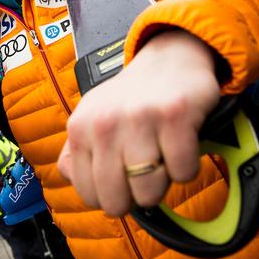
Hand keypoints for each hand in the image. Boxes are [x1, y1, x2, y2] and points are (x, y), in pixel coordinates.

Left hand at [57, 30, 219, 216]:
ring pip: (149, 191)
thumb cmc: (130, 98)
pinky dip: (187, 167)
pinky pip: (183, 172)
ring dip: (162, 183)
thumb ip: (75, 152)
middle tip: (143, 177)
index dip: (109, 198)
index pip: (88, 193)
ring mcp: (139, 118)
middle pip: (116, 199)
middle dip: (134, 198)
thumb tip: (71, 178)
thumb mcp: (91, 119)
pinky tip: (180, 146)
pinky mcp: (175, 115)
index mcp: (80, 128)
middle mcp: (105, 123)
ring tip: (162, 159)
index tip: (121, 186)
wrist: (168, 59)